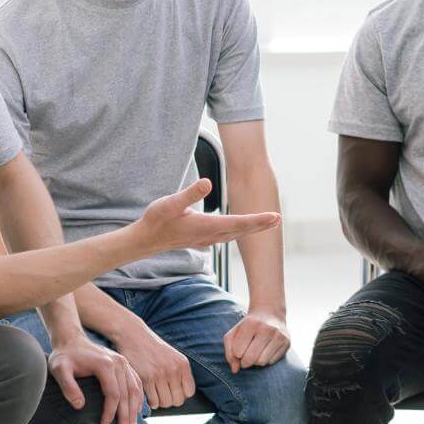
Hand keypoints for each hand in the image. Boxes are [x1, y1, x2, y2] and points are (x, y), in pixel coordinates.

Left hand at [49, 336, 143, 423]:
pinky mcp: (124, 364)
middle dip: (126, 415)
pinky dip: (137, 397)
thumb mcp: (60, 370)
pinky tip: (135, 409)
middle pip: (127, 393)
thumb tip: (80, 406)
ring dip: (134, 409)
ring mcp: (124, 363)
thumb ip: (69, 387)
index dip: (110, 412)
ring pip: (135, 389)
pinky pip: (136, 382)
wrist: (71, 339)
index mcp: (106, 365)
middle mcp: (119, 363)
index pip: (113, 394)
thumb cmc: (64, 356)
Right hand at [111, 321, 194, 411]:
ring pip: (165, 403)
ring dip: (159, 402)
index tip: (173, 392)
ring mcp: (160, 374)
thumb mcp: (173, 356)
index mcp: (183, 364)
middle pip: (178, 400)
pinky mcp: (146, 378)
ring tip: (154, 394)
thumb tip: (184, 394)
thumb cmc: (153, 348)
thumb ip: (180, 372)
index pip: (189, 392)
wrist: (134, 336)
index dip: (181, 394)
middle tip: (162, 395)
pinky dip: (150, 401)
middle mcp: (174, 370)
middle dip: (170, 400)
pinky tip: (147, 394)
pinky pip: (153, 401)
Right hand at [135, 179, 280, 252]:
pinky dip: (240, 231)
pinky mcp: (203, 239)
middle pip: (242, 230)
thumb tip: (207, 182)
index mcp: (206, 226)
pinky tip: (244, 229)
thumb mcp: (170, 203)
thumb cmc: (156, 220)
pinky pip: (228, 236)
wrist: (144, 241)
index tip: (275, 216)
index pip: (239, 223)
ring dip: (253, 229)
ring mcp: (207, 239)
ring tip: (269, 223)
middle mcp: (210, 235)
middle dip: (262, 225)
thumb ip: (190, 194)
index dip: (258, 220)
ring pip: (236, 234)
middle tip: (279, 218)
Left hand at [224, 309, 290, 372]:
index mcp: (251, 324)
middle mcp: (267, 328)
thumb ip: (229, 352)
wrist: (270, 313)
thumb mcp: (234, 333)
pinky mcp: (287, 342)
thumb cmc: (248, 326)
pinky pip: (272, 361)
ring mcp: (279, 335)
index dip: (236, 354)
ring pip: (262, 362)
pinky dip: (266, 360)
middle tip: (245, 356)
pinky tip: (265, 350)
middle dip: (244, 362)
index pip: (238, 352)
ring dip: (255, 361)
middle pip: (250, 359)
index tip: (238, 350)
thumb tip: (235, 370)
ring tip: (255, 353)